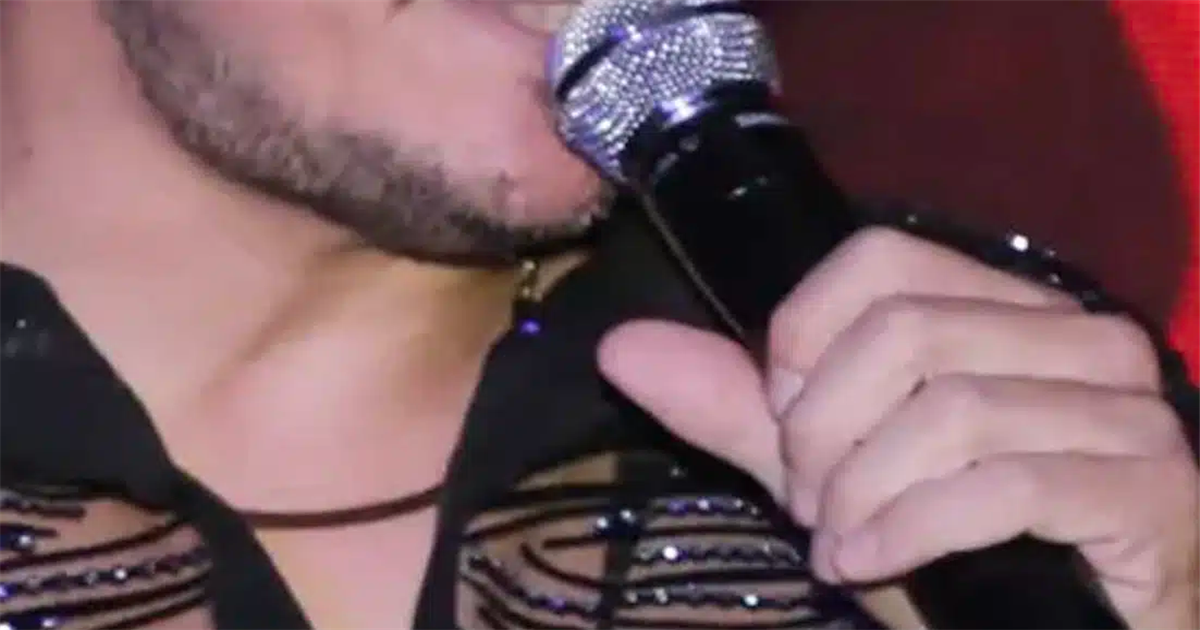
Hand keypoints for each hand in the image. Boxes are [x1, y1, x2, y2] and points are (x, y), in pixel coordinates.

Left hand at [598, 226, 1199, 628]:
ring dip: (861, 492)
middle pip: (905, 332)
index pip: (880, 260)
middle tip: (810, 505)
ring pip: (950, 409)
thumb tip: (622, 348)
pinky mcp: (1152, 489)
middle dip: (822, 432)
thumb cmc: (962, 551)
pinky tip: (869, 566)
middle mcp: (1081, 338)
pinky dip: (911, 531)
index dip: (804, 338)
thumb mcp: (837, 472)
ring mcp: (1127, 409)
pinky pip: (1003, 486)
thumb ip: (741, 410)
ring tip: (839, 545)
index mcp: (1008, 310)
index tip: (782, 421)